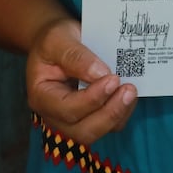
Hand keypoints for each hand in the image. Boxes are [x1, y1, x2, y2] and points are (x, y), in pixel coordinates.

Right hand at [27, 18, 136, 146]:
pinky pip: (110, 125)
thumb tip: (100, 74)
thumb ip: (75, 56)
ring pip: (99, 132)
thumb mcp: (57, 39)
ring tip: (131, 91)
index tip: (112, 79)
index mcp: (41, 97)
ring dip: (118, 114)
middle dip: (109, 114)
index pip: (66, 109)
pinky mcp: (91, 118)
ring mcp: (73, 121)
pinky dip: (122, 112)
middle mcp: (55, 116)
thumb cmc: (54, 41)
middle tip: (128, 90)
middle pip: (83, 131)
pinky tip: (128, 93)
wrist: (60, 44)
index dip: (92, 99)